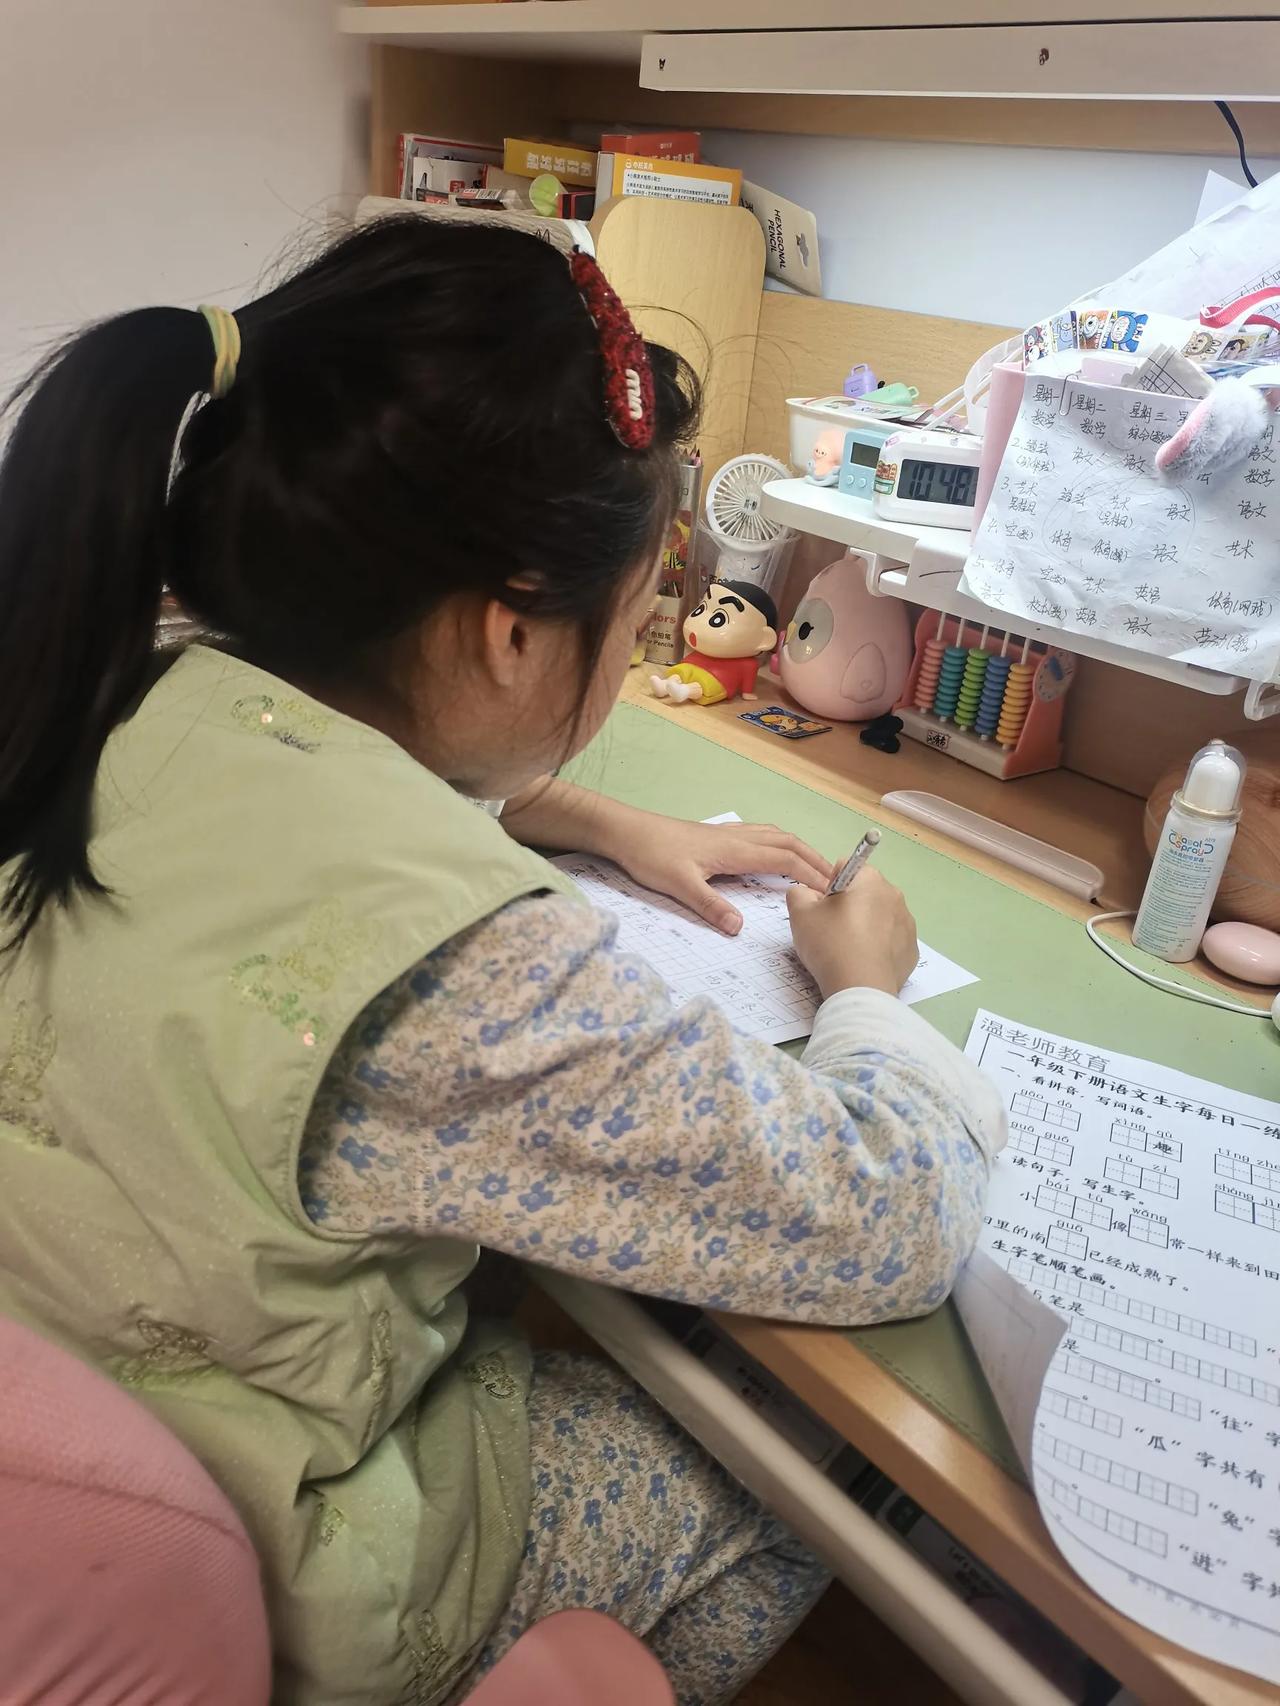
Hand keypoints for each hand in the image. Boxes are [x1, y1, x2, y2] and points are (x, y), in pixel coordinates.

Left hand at [619, 817, 831, 935]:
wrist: (628, 831)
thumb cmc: (651, 855)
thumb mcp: (679, 886)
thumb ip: (710, 906)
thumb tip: (738, 929)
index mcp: (734, 850)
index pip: (784, 860)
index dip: (811, 874)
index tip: (832, 890)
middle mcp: (736, 838)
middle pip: (787, 843)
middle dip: (815, 859)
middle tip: (836, 878)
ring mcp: (727, 833)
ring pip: (775, 835)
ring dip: (799, 848)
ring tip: (814, 864)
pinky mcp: (716, 834)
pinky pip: (759, 833)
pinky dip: (779, 842)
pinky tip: (773, 851)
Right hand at [786, 865, 917, 999]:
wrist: (860, 988)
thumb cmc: (830, 943)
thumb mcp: (800, 914)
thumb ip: (798, 893)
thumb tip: (807, 894)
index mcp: (869, 880)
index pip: (846, 868)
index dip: (829, 887)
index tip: (823, 909)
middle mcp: (894, 895)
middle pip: (865, 892)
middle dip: (850, 905)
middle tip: (832, 931)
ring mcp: (907, 924)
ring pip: (880, 917)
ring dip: (866, 926)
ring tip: (848, 950)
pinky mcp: (911, 950)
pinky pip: (891, 941)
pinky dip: (879, 947)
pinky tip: (864, 962)